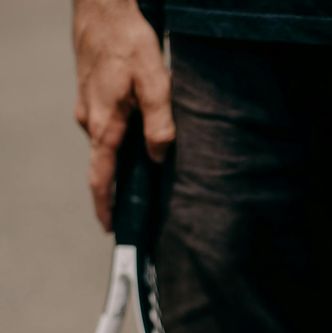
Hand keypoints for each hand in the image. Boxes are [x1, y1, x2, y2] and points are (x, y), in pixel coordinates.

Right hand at [73, 0, 173, 230]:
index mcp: (104, 124)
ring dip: (124, 156)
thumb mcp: (155, 82)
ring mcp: (87, 107)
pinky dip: (120, 135)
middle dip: (119, 186)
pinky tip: (139, 129)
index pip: (100, 177)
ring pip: (107, 142)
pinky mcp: (92, 95)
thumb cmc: (129, 41)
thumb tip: (158, 156)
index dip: (105, 205)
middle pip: (104, 164)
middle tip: (140, 203)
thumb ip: (159, 123)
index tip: (111, 226)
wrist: (103, 7)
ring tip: (147, 166)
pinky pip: (106, 124)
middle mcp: (90, 120)